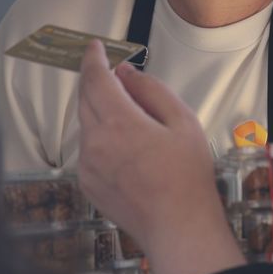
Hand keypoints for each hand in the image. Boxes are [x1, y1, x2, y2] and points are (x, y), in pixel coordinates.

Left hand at [77, 40, 242, 273]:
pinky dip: (100, 136)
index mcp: (119, 123)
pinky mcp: (87, 183)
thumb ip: (152, 90)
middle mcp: (95, 143)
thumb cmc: (187, 176)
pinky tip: (126, 146)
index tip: (95, 46)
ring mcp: (87, 165)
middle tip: (113, 73)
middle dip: (95, 80)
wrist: (177, 227)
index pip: (96, 79)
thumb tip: (126, 73)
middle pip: (85, 98)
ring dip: (100, 110)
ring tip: (131, 117)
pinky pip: (88, 148)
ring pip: (86, 123)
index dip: (93, 58)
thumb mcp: (183, 122)